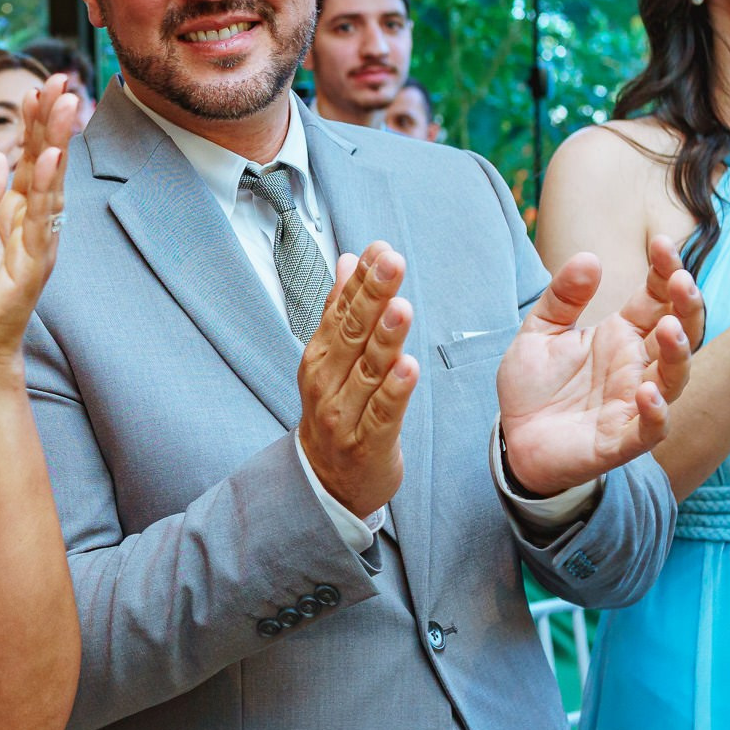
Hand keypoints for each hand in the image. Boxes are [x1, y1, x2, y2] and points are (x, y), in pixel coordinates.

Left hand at [0, 74, 76, 365]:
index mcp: (15, 210)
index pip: (27, 157)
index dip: (32, 124)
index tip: (37, 88)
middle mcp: (33, 220)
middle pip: (44, 161)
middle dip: (52, 121)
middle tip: (61, 81)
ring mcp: (38, 240)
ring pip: (49, 184)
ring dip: (57, 143)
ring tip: (64, 106)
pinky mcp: (35, 263)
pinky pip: (41, 221)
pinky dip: (48, 190)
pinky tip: (53, 161)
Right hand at [296, 243, 416, 518]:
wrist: (325, 480)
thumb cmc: (336, 411)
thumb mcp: (332, 359)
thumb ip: (341, 309)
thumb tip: (349, 260)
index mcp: (321, 355)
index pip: (342, 309)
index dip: (362, 279)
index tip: (380, 249)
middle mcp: (327, 381)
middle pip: (353, 332)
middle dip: (373, 295)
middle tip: (391, 262)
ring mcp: (344, 413)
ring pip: (367, 370)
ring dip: (385, 337)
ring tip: (401, 307)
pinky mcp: (366, 443)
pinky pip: (382, 413)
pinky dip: (394, 391)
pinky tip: (408, 367)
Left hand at [498, 238, 695, 494]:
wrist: (514, 439)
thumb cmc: (535, 386)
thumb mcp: (539, 333)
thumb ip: (562, 297)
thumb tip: (588, 258)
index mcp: (621, 335)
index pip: (655, 297)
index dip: (664, 270)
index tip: (661, 243)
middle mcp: (636, 366)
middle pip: (679, 332)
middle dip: (686, 305)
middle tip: (680, 280)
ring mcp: (633, 403)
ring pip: (674, 378)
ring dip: (678, 353)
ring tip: (668, 327)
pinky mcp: (622, 440)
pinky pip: (651, 428)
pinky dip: (656, 412)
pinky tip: (647, 392)